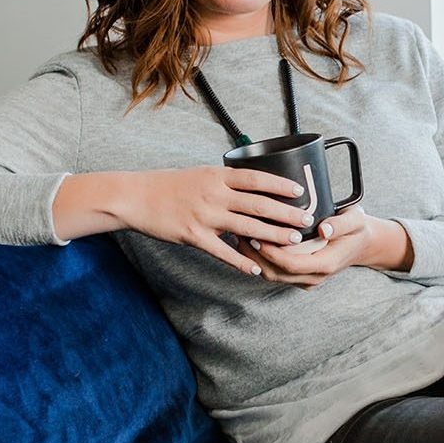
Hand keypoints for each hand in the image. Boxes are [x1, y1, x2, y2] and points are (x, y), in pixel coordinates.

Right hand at [118, 165, 315, 275]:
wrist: (135, 197)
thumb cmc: (169, 186)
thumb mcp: (200, 174)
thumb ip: (225, 182)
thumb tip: (251, 186)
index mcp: (217, 176)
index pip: (256, 178)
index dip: (280, 184)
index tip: (300, 190)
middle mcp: (214, 194)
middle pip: (258, 204)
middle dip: (286, 213)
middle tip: (307, 219)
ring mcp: (204, 216)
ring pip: (246, 228)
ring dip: (272, 236)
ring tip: (293, 242)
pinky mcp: (193, 236)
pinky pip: (222, 251)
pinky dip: (240, 261)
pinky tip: (256, 268)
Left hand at [234, 205, 380, 288]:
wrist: (363, 245)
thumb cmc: (357, 229)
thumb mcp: (356, 221)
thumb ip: (341, 224)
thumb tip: (323, 229)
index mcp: (326, 264)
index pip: (291, 264)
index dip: (271, 252)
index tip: (257, 235)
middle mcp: (315, 277)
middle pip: (277, 273)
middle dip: (256, 256)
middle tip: (241, 233)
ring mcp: (307, 280)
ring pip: (273, 275)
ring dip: (255, 259)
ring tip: (241, 237)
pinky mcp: (300, 277)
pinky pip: (276, 273)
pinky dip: (261, 260)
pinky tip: (251, 243)